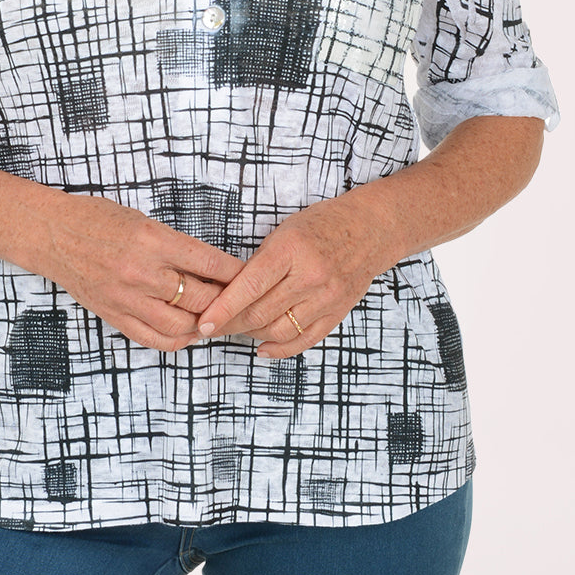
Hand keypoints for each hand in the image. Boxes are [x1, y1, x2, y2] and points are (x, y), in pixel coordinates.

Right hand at [45, 193, 245, 352]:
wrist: (52, 234)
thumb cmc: (97, 219)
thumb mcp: (143, 221)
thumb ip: (175, 245)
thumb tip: (210, 267)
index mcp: (152, 240)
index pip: (208, 262)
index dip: (236, 273)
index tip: (251, 275)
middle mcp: (142, 272)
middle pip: (199, 297)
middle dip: (226, 300)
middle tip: (240, 300)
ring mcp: (126, 297)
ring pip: (181, 325)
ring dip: (204, 324)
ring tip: (216, 318)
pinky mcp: (114, 315)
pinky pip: (154, 339)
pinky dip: (177, 340)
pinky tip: (188, 333)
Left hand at [194, 194, 387, 357]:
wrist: (371, 229)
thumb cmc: (322, 224)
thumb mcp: (285, 231)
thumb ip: (260, 263)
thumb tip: (229, 294)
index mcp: (291, 250)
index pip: (249, 286)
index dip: (223, 308)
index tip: (203, 322)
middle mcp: (310, 276)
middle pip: (261, 313)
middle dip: (230, 324)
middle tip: (211, 327)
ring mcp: (326, 297)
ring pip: (279, 331)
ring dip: (252, 335)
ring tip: (236, 330)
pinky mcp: (337, 312)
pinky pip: (304, 340)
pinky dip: (279, 349)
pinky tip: (262, 348)